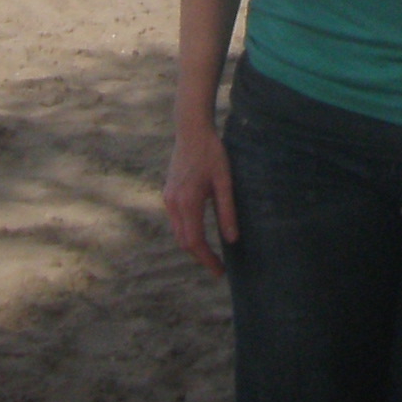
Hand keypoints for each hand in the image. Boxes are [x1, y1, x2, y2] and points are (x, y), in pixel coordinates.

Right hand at [164, 123, 237, 274]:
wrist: (191, 130)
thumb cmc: (212, 152)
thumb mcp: (225, 181)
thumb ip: (227, 211)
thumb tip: (232, 239)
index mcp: (188, 202)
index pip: (195, 242)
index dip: (207, 260)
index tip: (220, 272)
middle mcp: (173, 203)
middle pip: (184, 241)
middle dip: (200, 256)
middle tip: (218, 267)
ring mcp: (168, 198)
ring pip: (178, 233)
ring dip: (193, 245)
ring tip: (211, 254)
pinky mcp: (168, 194)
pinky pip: (176, 221)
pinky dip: (187, 232)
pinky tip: (201, 233)